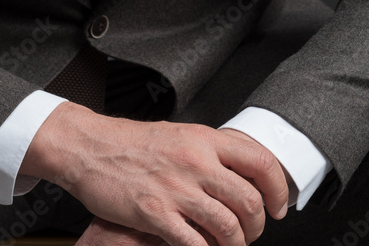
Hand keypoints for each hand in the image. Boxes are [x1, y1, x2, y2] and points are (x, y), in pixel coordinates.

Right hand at [20, 103, 288, 245]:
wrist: (89, 147)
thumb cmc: (130, 143)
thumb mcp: (178, 135)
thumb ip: (209, 152)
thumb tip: (241, 173)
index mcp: (203, 138)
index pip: (260, 161)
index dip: (278, 188)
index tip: (278, 205)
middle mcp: (195, 160)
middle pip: (249, 201)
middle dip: (256, 226)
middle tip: (250, 232)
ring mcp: (176, 188)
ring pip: (229, 227)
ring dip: (235, 244)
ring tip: (228, 245)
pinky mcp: (155, 213)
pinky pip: (196, 245)